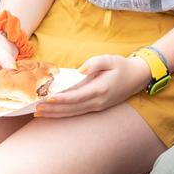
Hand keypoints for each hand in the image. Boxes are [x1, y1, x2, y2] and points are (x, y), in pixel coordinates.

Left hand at [33, 55, 147, 118]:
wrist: (138, 77)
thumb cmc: (123, 66)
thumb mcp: (110, 59)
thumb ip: (95, 63)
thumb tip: (81, 70)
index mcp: (100, 89)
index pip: (76, 96)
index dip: (61, 99)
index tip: (47, 99)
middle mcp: (98, 101)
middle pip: (71, 108)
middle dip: (52, 109)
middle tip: (35, 108)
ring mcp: (97, 106)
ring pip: (72, 113)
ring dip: (55, 113)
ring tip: (38, 113)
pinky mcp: (96, 107)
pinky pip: (76, 112)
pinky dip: (63, 113)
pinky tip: (52, 112)